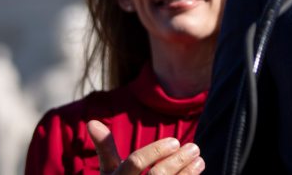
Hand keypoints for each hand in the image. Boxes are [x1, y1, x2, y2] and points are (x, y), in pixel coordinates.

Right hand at [88, 120, 204, 174]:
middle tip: (194, 147)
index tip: (175, 141)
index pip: (135, 162)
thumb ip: (105, 148)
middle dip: (178, 160)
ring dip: (188, 173)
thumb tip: (92, 122)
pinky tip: (196, 173)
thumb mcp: (108, 171)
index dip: (155, 151)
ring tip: (199, 160)